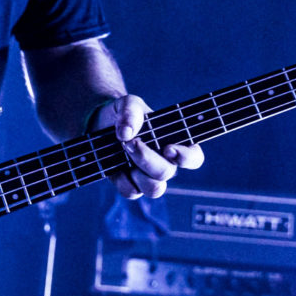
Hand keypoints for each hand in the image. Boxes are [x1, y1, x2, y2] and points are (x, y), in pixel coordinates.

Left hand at [90, 94, 204, 198]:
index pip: (194, 158)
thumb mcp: (129, 103)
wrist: (101, 123)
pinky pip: (132, 192)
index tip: (168, 148)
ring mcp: (148, 176)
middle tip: (131, 143)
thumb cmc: (125, 114)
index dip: (186, 158)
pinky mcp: (130, 184)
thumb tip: (127, 133)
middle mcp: (165, 163)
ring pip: (154, 189)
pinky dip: (122, 180)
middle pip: (167, 173)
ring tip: (124, 151)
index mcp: (175, 143)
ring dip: (138, 172)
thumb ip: (131, 112)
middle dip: (147, 159)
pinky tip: (115, 164)